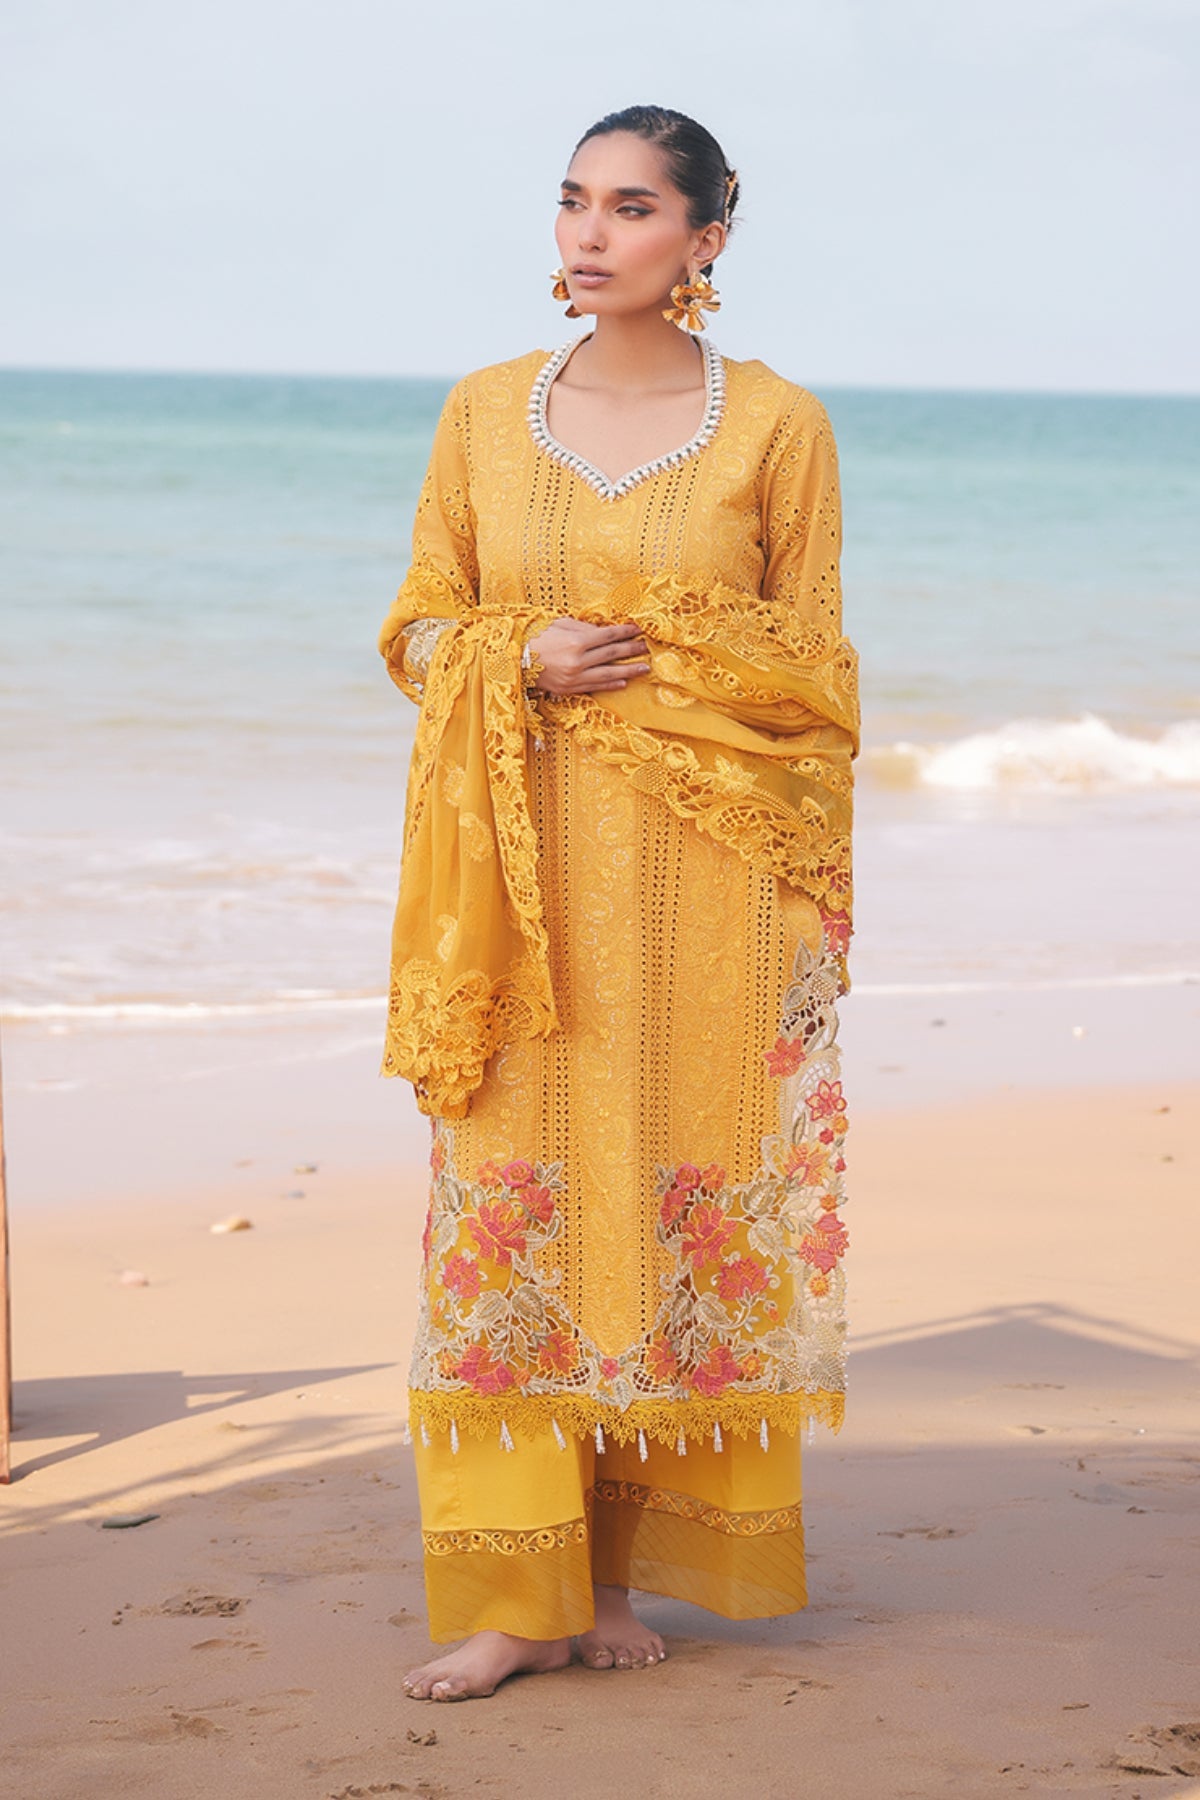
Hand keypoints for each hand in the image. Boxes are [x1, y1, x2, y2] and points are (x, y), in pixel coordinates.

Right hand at [526, 619, 650, 696]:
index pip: (608, 636)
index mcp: (576, 640)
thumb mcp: (559, 624)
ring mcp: (574, 677)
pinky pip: (594, 687)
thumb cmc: (536, 636)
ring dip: (628, 671)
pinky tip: (623, 683)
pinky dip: (610, 685)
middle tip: (647, 648)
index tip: (638, 630)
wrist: (514, 658)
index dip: (625, 632)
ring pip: (608, 674)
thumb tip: (605, 631)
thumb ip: (583, 627)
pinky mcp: (568, 689)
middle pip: (612, 654)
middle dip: (632, 650)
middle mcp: (578, 660)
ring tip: (644, 668)